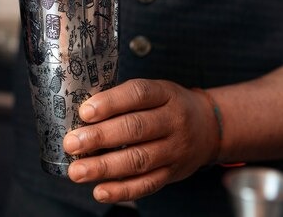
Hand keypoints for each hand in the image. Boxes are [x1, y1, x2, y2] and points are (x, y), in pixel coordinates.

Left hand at [63, 79, 217, 203]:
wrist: (210, 127)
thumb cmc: (169, 106)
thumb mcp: (156, 91)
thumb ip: (125, 99)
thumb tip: (82, 114)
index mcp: (165, 94)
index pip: (138, 94)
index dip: (110, 102)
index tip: (85, 111)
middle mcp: (173, 121)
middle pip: (135, 129)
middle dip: (100, 137)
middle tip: (72, 144)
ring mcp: (175, 149)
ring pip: (138, 160)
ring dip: (104, 167)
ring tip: (77, 171)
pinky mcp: (172, 173)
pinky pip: (147, 184)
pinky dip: (122, 190)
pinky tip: (100, 191)